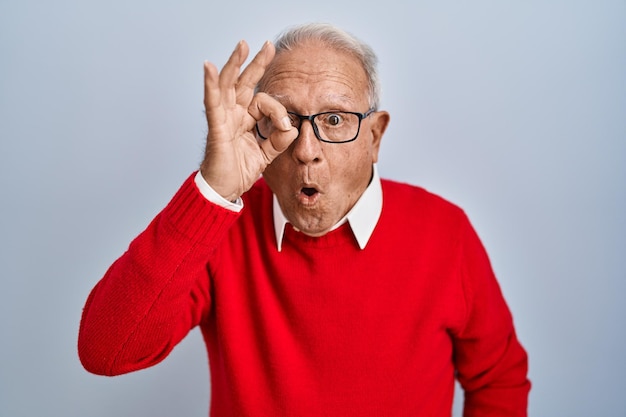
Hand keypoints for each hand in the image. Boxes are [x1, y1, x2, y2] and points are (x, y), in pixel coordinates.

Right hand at [200, 40, 297, 201]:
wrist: (225, 190)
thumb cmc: (239, 170)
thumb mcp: (266, 153)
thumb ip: (279, 140)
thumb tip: (294, 128)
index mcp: (246, 118)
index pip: (263, 102)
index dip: (278, 111)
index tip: (286, 127)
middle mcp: (233, 113)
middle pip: (244, 82)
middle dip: (256, 63)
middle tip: (268, 45)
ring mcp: (223, 118)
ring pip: (227, 84)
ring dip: (234, 64)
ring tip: (242, 46)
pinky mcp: (215, 126)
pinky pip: (211, 102)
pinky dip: (210, 84)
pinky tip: (208, 67)